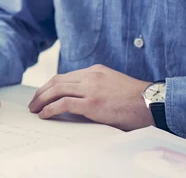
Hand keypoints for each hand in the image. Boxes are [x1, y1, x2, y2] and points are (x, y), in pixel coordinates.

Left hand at [28, 64, 153, 130]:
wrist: (152, 102)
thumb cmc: (136, 99)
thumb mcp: (113, 84)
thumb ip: (97, 86)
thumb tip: (80, 100)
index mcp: (95, 70)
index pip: (65, 76)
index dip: (51, 86)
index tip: (43, 95)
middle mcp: (90, 76)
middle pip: (57, 81)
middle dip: (41, 92)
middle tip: (33, 103)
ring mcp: (91, 88)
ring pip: (57, 90)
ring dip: (42, 100)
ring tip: (35, 110)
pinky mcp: (92, 103)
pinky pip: (64, 103)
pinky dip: (51, 109)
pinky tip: (45, 115)